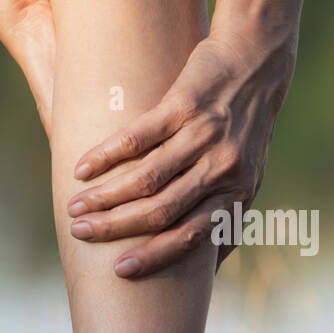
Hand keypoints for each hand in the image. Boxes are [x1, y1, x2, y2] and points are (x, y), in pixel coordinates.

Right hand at [66, 27, 297, 277]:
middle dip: (115, 228)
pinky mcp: (184, 104)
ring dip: (104, 197)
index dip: (154, 256)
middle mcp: (223, 167)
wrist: (258, 59)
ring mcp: (204, 135)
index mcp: (238, 193)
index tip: (120, 270)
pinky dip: (105, 156)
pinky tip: (81, 169)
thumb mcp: (250, 176)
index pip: (191, 236)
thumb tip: (207, 273)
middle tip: (81, 233)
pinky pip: (137, 137)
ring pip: (145, 178)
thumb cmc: (247, 126)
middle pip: (161, 210)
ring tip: (75, 207)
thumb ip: (227, 218)